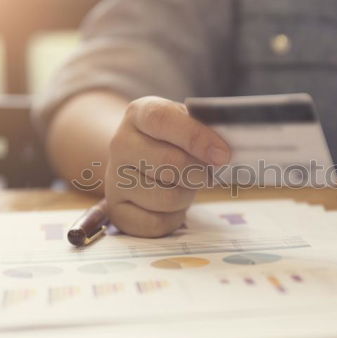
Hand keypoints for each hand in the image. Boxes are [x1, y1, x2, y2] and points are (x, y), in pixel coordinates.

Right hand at [105, 96, 229, 236]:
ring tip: (186, 186)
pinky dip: (174, 218)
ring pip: (166, 197)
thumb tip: (223, 153)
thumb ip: (205, 130)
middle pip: (168, 163)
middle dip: (199, 173)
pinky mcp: (117, 210)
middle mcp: (120, 144)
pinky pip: (156, 223)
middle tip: (207, 173)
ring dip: (187, 196)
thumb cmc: (172, 141)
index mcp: (139, 114)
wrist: (138, 159)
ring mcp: (114, 179)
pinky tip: (173, 205)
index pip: (162, 120)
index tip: (222, 155)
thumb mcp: (186, 123)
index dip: (195, 137)